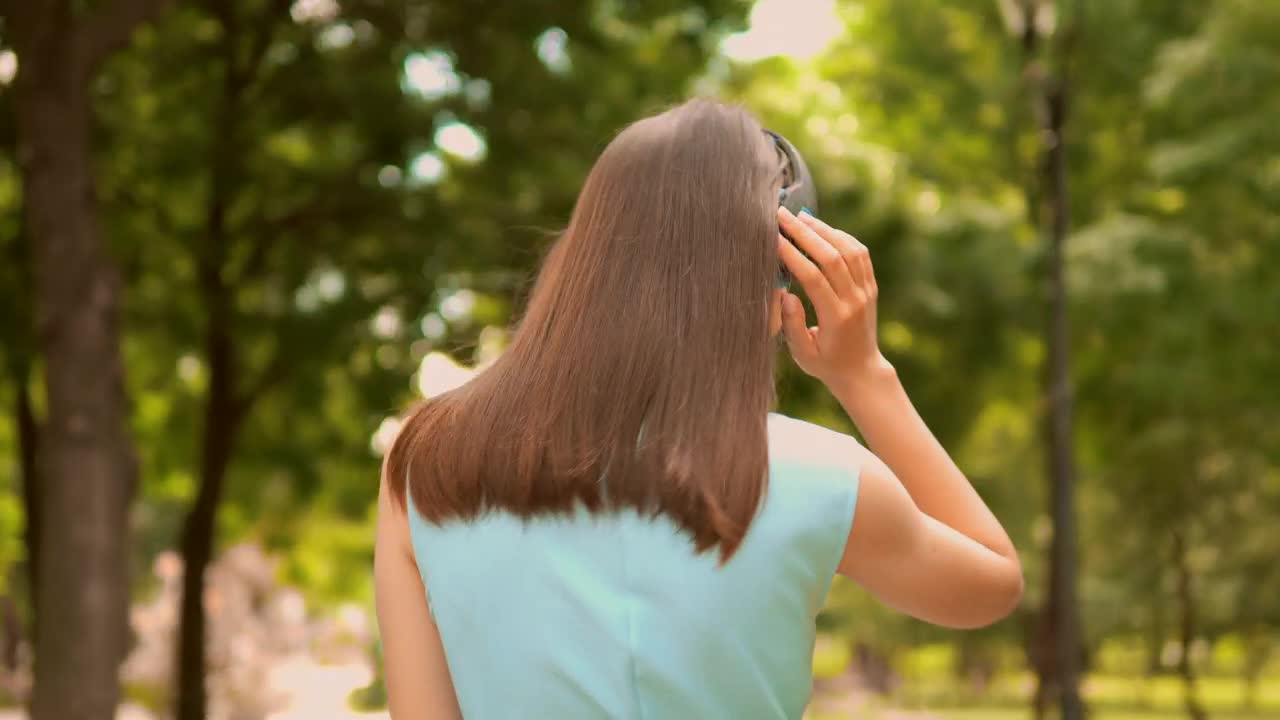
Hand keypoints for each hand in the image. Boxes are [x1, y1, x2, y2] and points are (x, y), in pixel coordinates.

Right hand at [776, 207, 889, 389]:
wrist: (861, 371)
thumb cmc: (825, 364)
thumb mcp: (802, 354)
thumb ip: (792, 325)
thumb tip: (784, 294)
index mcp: (836, 317)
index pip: (812, 277)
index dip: (792, 254)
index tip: (773, 238)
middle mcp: (854, 300)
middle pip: (831, 257)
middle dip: (804, 233)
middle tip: (782, 215)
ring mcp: (866, 292)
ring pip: (848, 250)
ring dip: (824, 229)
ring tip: (801, 217)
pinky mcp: (871, 287)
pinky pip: (860, 254)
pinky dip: (842, 236)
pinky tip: (824, 228)